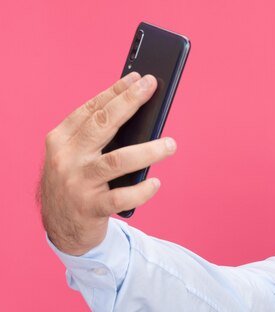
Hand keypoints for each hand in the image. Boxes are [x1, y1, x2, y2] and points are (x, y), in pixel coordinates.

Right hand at [39, 73, 176, 254]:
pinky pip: (121, 198)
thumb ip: (99, 139)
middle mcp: (67, 159)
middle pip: (102, 125)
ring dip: (148, 151)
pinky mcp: (91, 208)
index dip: (115, 92)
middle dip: (128, 103)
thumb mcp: (77, 157)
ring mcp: (78, 184)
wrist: (61, 228)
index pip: (91, 109)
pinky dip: (141, 190)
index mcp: (61, 140)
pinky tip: (156, 183)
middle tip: (152, 88)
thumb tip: (141, 117)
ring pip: (117, 161)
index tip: (138, 78)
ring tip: (171, 145)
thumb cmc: (78, 183)